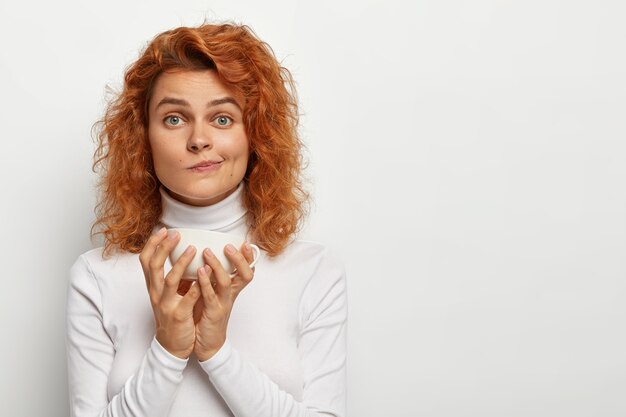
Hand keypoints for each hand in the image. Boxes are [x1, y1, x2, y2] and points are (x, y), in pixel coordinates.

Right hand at [139, 227, 201, 358]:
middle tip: (176, 234)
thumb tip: (182, 253)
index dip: (153, 244)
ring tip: (193, 249)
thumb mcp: (168, 294)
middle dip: (164, 248)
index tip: (163, 230)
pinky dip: (194, 287)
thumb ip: (173, 275)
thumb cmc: (173, 314)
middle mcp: (156, 293)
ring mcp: (166, 304)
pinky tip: (203, 277)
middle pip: (154, 266)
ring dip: (181, 263)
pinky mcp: (178, 315)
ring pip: (170, 280)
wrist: (172, 344)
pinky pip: (186, 299)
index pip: (146, 260)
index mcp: (153, 286)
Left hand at [193, 242, 255, 360]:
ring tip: (207, 252)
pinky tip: (199, 271)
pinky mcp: (213, 313)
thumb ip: (212, 277)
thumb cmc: (207, 315)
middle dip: (239, 259)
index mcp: (232, 289)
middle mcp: (231, 295)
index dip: (248, 257)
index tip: (245, 243)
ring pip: (227, 282)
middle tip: (229, 246)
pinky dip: (205, 282)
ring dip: (218, 266)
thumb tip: (204, 256)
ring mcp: (223, 304)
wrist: (207, 344)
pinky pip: (210, 296)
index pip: (247, 270)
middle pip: (245, 275)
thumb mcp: (213, 293)